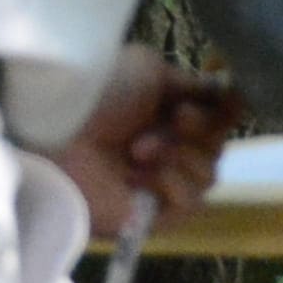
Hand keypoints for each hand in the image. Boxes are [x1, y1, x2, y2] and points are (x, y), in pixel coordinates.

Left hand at [51, 44, 246, 243]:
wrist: (60, 134)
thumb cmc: (100, 93)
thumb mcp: (148, 68)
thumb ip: (190, 83)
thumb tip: (221, 92)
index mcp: (169, 112)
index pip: (219, 117)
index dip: (222, 111)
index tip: (214, 101)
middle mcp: (170, 146)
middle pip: (217, 144)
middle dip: (199, 130)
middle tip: (174, 120)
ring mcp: (162, 182)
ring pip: (209, 173)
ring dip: (179, 155)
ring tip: (139, 150)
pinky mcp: (155, 214)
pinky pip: (190, 201)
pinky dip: (170, 183)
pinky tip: (139, 175)